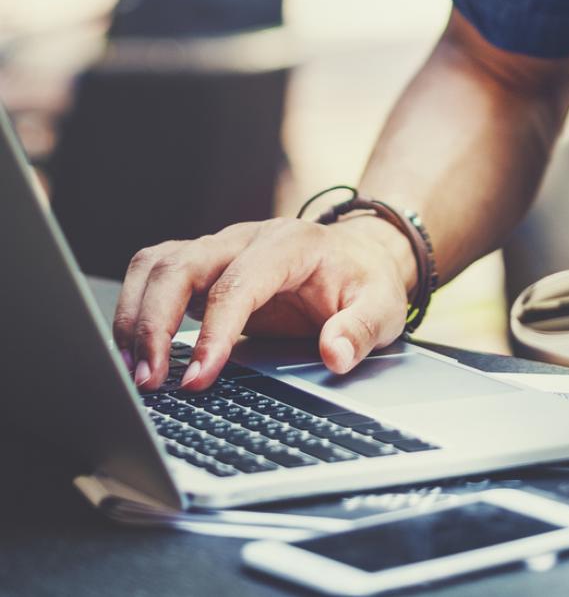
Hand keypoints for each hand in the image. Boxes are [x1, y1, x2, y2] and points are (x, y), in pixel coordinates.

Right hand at [112, 215, 415, 392]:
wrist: (359, 256)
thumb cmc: (366, 281)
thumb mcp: (382, 307)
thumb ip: (360, 330)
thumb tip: (335, 355)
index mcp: (291, 244)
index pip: (239, 283)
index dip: (215, 330)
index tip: (200, 376)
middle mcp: (246, 238)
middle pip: (181, 266)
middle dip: (156, 323)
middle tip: (151, 381)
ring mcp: (220, 248)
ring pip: (157, 266)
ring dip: (136, 317)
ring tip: (136, 373)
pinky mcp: (203, 266)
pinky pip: (155, 275)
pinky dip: (136, 310)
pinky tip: (136, 353)